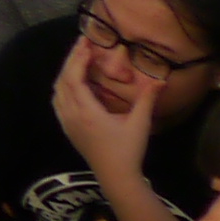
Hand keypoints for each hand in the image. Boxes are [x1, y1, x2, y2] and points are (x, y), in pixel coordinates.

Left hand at [52, 38, 152, 184]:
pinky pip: (58, 101)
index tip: (86, 44)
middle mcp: (72, 115)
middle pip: (63, 81)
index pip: (74, 79)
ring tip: (79, 58)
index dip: (78, 59)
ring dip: (65, 72)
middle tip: (82, 44)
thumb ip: (147, 99)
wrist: (115, 176)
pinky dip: (63, 86)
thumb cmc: (128, 150)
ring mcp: (67, 122)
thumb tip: (162, 79)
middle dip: (71, 60)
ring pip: (57, 91)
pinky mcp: (68, 128)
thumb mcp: (140, 123)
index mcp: (87, 112)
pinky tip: (73, 82)